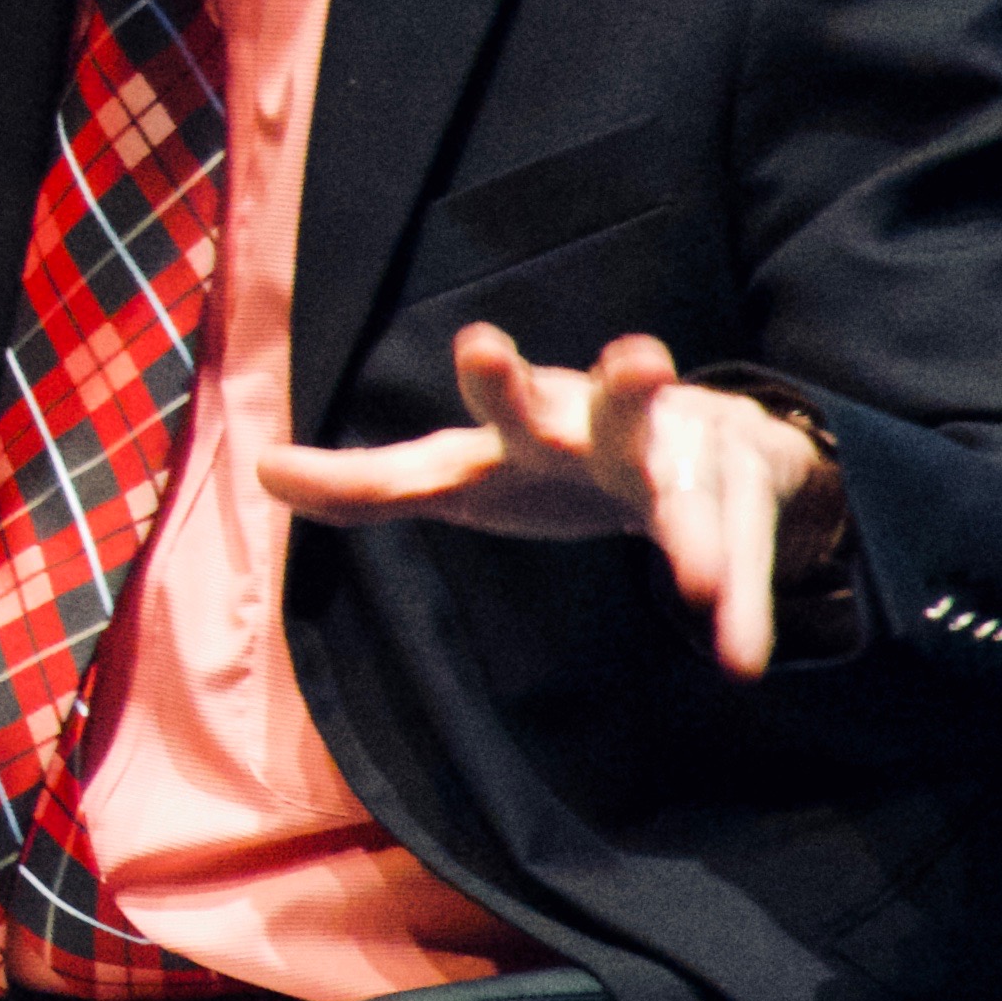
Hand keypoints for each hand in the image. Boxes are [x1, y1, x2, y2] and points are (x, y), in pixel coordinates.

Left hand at [252, 325, 847, 682]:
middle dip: (622, 387)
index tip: (479, 341)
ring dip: (695, 523)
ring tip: (693, 578)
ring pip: (693, 489)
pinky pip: (741, 565)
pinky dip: (741, 610)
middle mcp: (612, 431)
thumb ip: (369, 483)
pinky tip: (738, 660)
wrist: (698, 450)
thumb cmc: (554, 463)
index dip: (495, 379)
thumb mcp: (463, 475)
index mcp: (538, 423)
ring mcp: (682, 468)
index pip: (506, 403)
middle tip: (636, 359)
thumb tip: (260, 469)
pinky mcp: (737, 512)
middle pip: (614, 408)